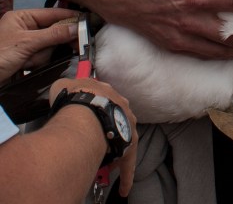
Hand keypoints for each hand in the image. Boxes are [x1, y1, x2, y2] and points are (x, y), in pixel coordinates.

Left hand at [0, 7, 77, 81]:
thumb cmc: (0, 56)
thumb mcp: (26, 43)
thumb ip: (53, 34)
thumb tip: (77, 27)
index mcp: (22, 17)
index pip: (52, 13)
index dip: (69, 17)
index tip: (87, 20)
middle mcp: (25, 28)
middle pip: (52, 30)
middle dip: (52, 41)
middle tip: (73, 44)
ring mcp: (25, 44)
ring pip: (48, 46)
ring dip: (40, 56)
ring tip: (27, 62)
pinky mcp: (26, 58)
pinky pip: (42, 57)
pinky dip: (37, 62)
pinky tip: (27, 66)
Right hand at [49, 76, 138, 196]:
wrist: (85, 110)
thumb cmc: (73, 98)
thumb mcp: (62, 86)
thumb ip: (65, 88)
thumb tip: (62, 90)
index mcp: (106, 90)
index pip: (103, 99)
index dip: (94, 109)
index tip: (89, 117)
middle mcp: (121, 103)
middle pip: (115, 118)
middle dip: (105, 130)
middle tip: (95, 143)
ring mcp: (127, 121)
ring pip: (122, 138)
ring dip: (114, 149)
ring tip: (104, 163)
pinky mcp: (129, 139)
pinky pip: (128, 159)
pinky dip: (126, 174)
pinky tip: (124, 187)